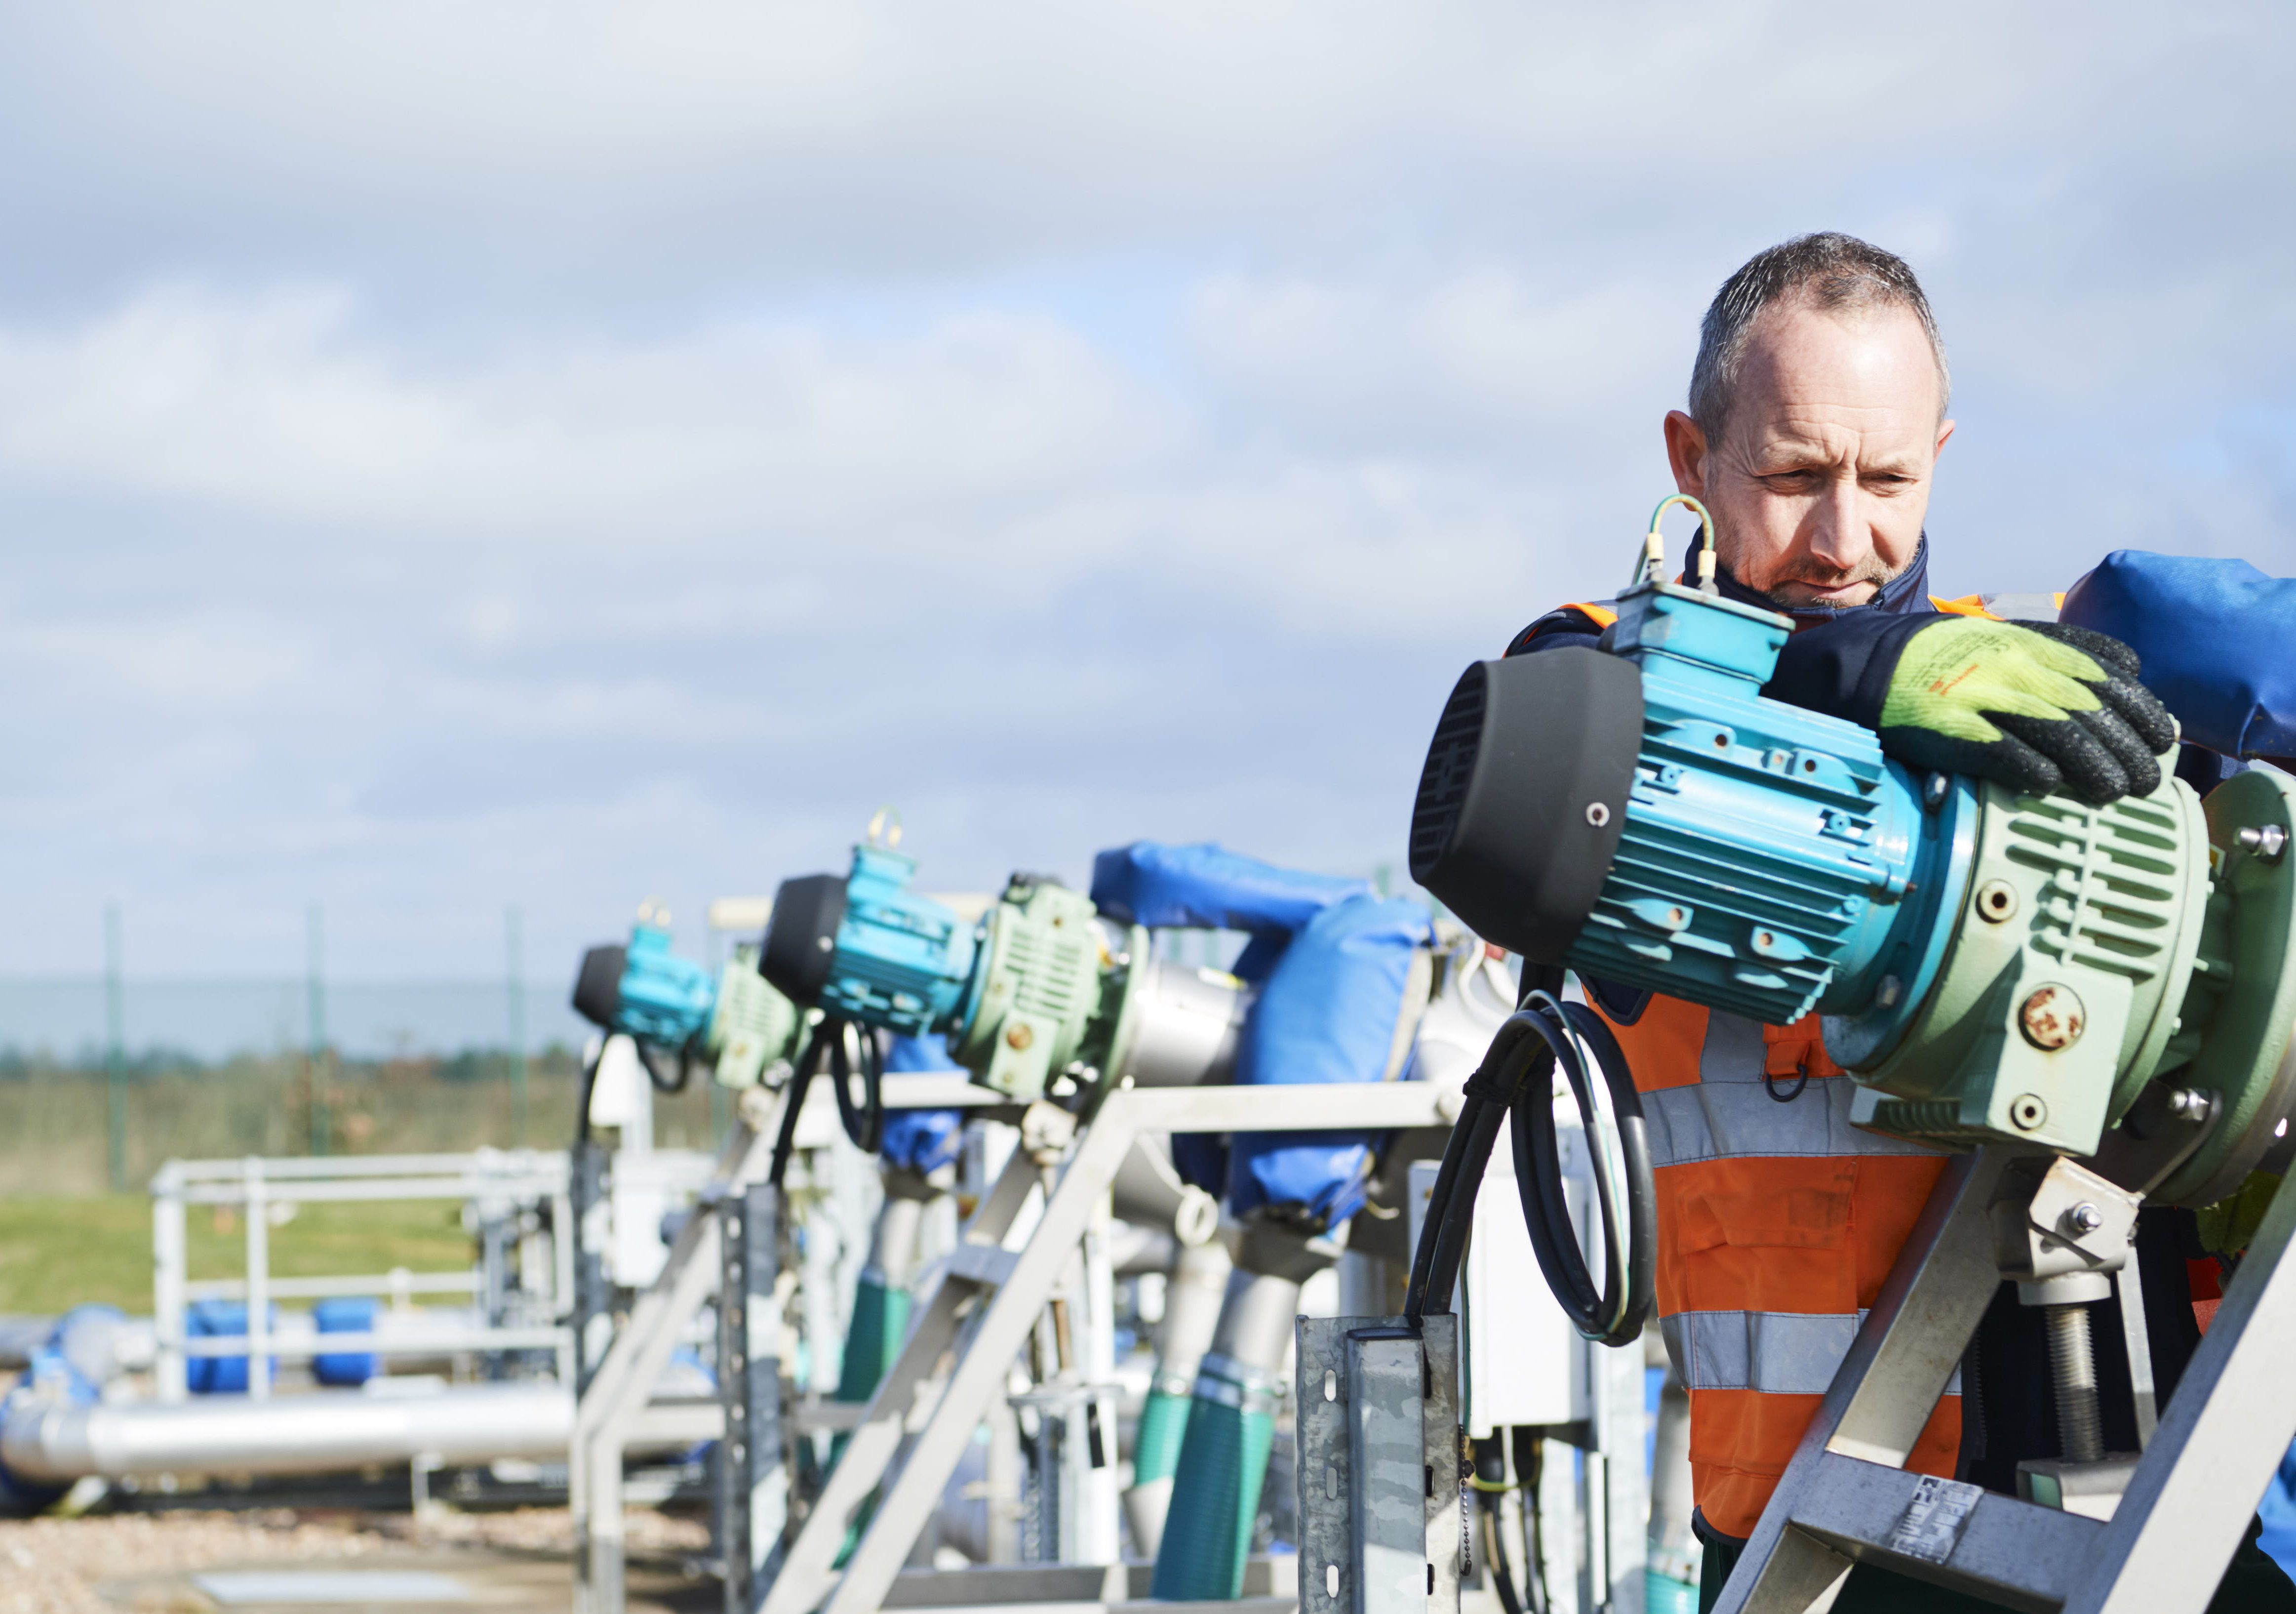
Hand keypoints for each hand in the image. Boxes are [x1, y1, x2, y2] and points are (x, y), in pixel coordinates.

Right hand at [1877, 618, 2177, 802]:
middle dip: (2129, 747)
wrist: (1864, 665)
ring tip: (2114, 792)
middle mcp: (2010, 667)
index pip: (2106, 673)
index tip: (2161, 737)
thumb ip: (2061, 648)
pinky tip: (2053, 785)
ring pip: (2059, 733)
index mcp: (2028, 644)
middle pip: (2091, 709)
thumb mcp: (2003, 636)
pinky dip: (2036, 771)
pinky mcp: (1949, 729)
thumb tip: (2129, 665)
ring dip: (2095, 767)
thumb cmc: (1941, 659)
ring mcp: (1979, 697)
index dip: (2143, 708)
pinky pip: (2004, 753)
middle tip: (2147, 779)